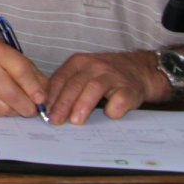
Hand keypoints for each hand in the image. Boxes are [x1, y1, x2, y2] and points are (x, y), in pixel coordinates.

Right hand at [0, 39, 47, 117]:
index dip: (34, 88)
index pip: (20, 70)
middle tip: (33, 110)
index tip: (42, 99)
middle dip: (27, 106)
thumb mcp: (16, 60)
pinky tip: (3, 104)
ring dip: (16, 111)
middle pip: (11, 93)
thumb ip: (34, 76)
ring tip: (18, 106)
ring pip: (3, 108)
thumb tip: (44, 99)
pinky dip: (3, 113)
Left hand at [45, 50, 159, 125]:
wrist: (139, 70)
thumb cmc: (105, 77)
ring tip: (75, 121)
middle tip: (55, 120)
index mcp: (79, 62)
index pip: (61, 78)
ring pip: (94, 88)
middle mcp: (94, 66)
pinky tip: (108, 116)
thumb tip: (49, 110)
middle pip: (75, 84)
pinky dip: (113, 109)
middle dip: (63, 104)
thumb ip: (68, 86)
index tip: (44, 111)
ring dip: (83, 105)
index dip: (51, 95)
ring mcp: (112, 76)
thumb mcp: (83, 74)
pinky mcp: (129, 88)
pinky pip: (119, 99)